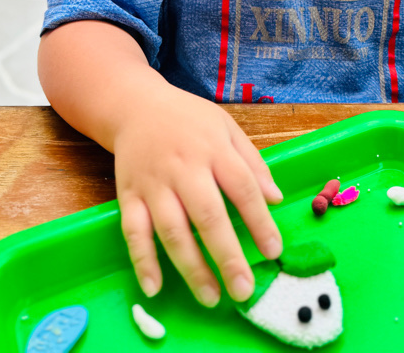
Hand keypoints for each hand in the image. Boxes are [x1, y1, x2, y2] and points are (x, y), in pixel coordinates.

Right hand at [114, 84, 282, 307]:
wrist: (136, 106)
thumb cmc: (188, 120)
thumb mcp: (226, 128)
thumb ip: (252, 163)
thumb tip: (276, 199)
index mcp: (214, 149)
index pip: (242, 187)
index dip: (260, 221)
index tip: (274, 250)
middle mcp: (184, 167)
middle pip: (207, 215)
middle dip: (227, 255)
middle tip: (244, 289)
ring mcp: (154, 183)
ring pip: (171, 230)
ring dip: (191, 267)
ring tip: (211, 297)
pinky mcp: (128, 195)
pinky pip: (133, 231)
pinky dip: (142, 261)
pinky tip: (155, 288)